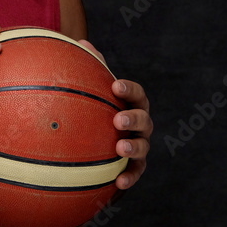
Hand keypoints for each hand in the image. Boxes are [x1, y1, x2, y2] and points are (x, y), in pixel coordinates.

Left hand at [79, 40, 151, 190]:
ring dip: (134, 147)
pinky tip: (119, 183)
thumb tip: (81, 44)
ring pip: (144, 147)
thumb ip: (89, 69)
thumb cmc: (92, 111)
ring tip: (120, 147)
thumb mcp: (90, 91)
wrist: (94, 144)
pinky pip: (135, 173)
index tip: (115, 86)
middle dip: (134, 118)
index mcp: (130, 104)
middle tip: (118, 119)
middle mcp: (139, 125)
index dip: (129, 90)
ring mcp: (138, 146)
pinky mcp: (132, 167)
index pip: (136, 94)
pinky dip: (130, 177)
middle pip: (144, 120)